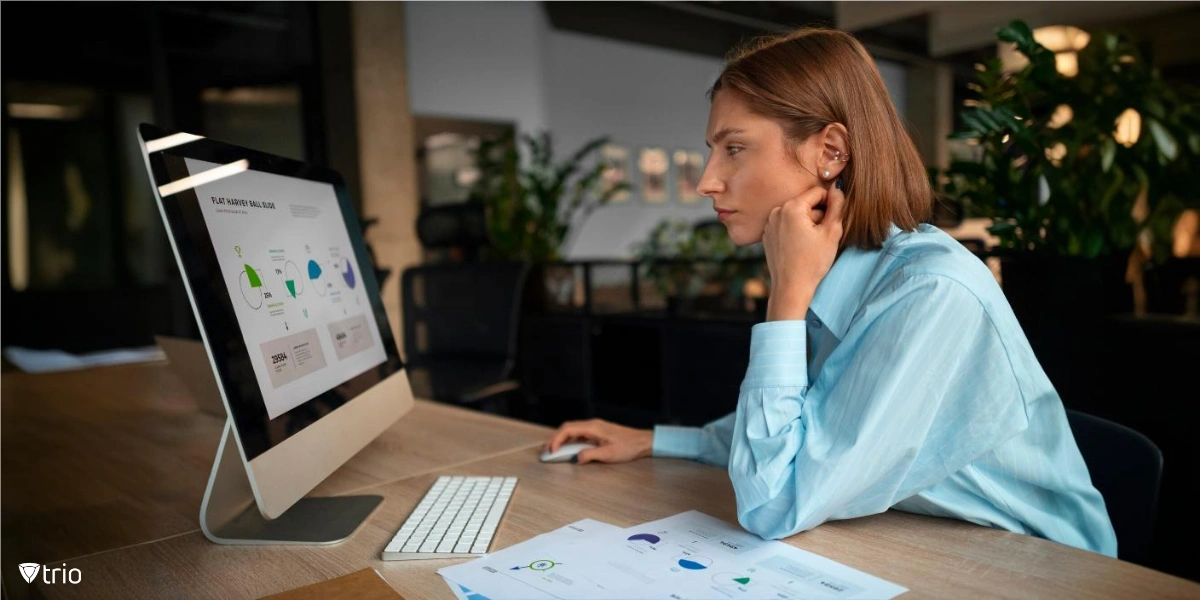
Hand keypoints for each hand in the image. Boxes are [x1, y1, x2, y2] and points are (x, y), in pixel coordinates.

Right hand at [543, 419, 653, 463]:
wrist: (642, 441)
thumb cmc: (628, 446)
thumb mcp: (608, 455)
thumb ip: (589, 455)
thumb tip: (576, 458)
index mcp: (593, 427)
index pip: (568, 430)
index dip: (556, 440)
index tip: (551, 451)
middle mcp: (592, 425)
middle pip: (567, 428)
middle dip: (554, 438)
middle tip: (546, 450)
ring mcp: (594, 427)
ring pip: (572, 430)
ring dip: (561, 439)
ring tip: (553, 450)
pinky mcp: (597, 432)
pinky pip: (579, 434)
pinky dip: (570, 440)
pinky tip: (567, 448)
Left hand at [763, 180, 845, 320]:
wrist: (791, 287)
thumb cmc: (813, 262)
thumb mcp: (832, 232)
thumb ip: (837, 206)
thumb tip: (837, 188)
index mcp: (792, 208)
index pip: (818, 192)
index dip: (830, 204)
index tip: (834, 221)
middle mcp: (776, 211)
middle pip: (806, 204)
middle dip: (817, 216)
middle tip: (822, 237)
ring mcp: (769, 224)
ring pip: (796, 215)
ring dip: (807, 224)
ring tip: (811, 244)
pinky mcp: (767, 235)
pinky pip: (786, 225)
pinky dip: (795, 232)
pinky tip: (800, 248)